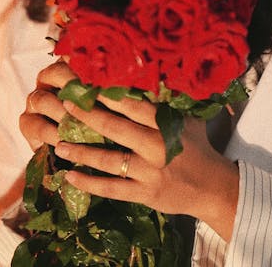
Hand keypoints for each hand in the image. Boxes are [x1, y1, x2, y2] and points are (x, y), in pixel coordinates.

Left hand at [19, 62, 238, 241]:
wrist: (213, 187)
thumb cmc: (198, 146)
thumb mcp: (188, 119)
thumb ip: (168, 102)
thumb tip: (150, 76)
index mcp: (165, 124)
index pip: (132, 105)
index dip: (108, 94)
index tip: (87, 83)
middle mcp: (155, 146)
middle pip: (115, 128)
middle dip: (88, 115)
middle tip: (65, 104)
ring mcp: (148, 172)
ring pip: (108, 160)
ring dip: (81, 152)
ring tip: (59, 143)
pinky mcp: (144, 194)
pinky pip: (111, 189)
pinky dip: (89, 183)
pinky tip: (69, 176)